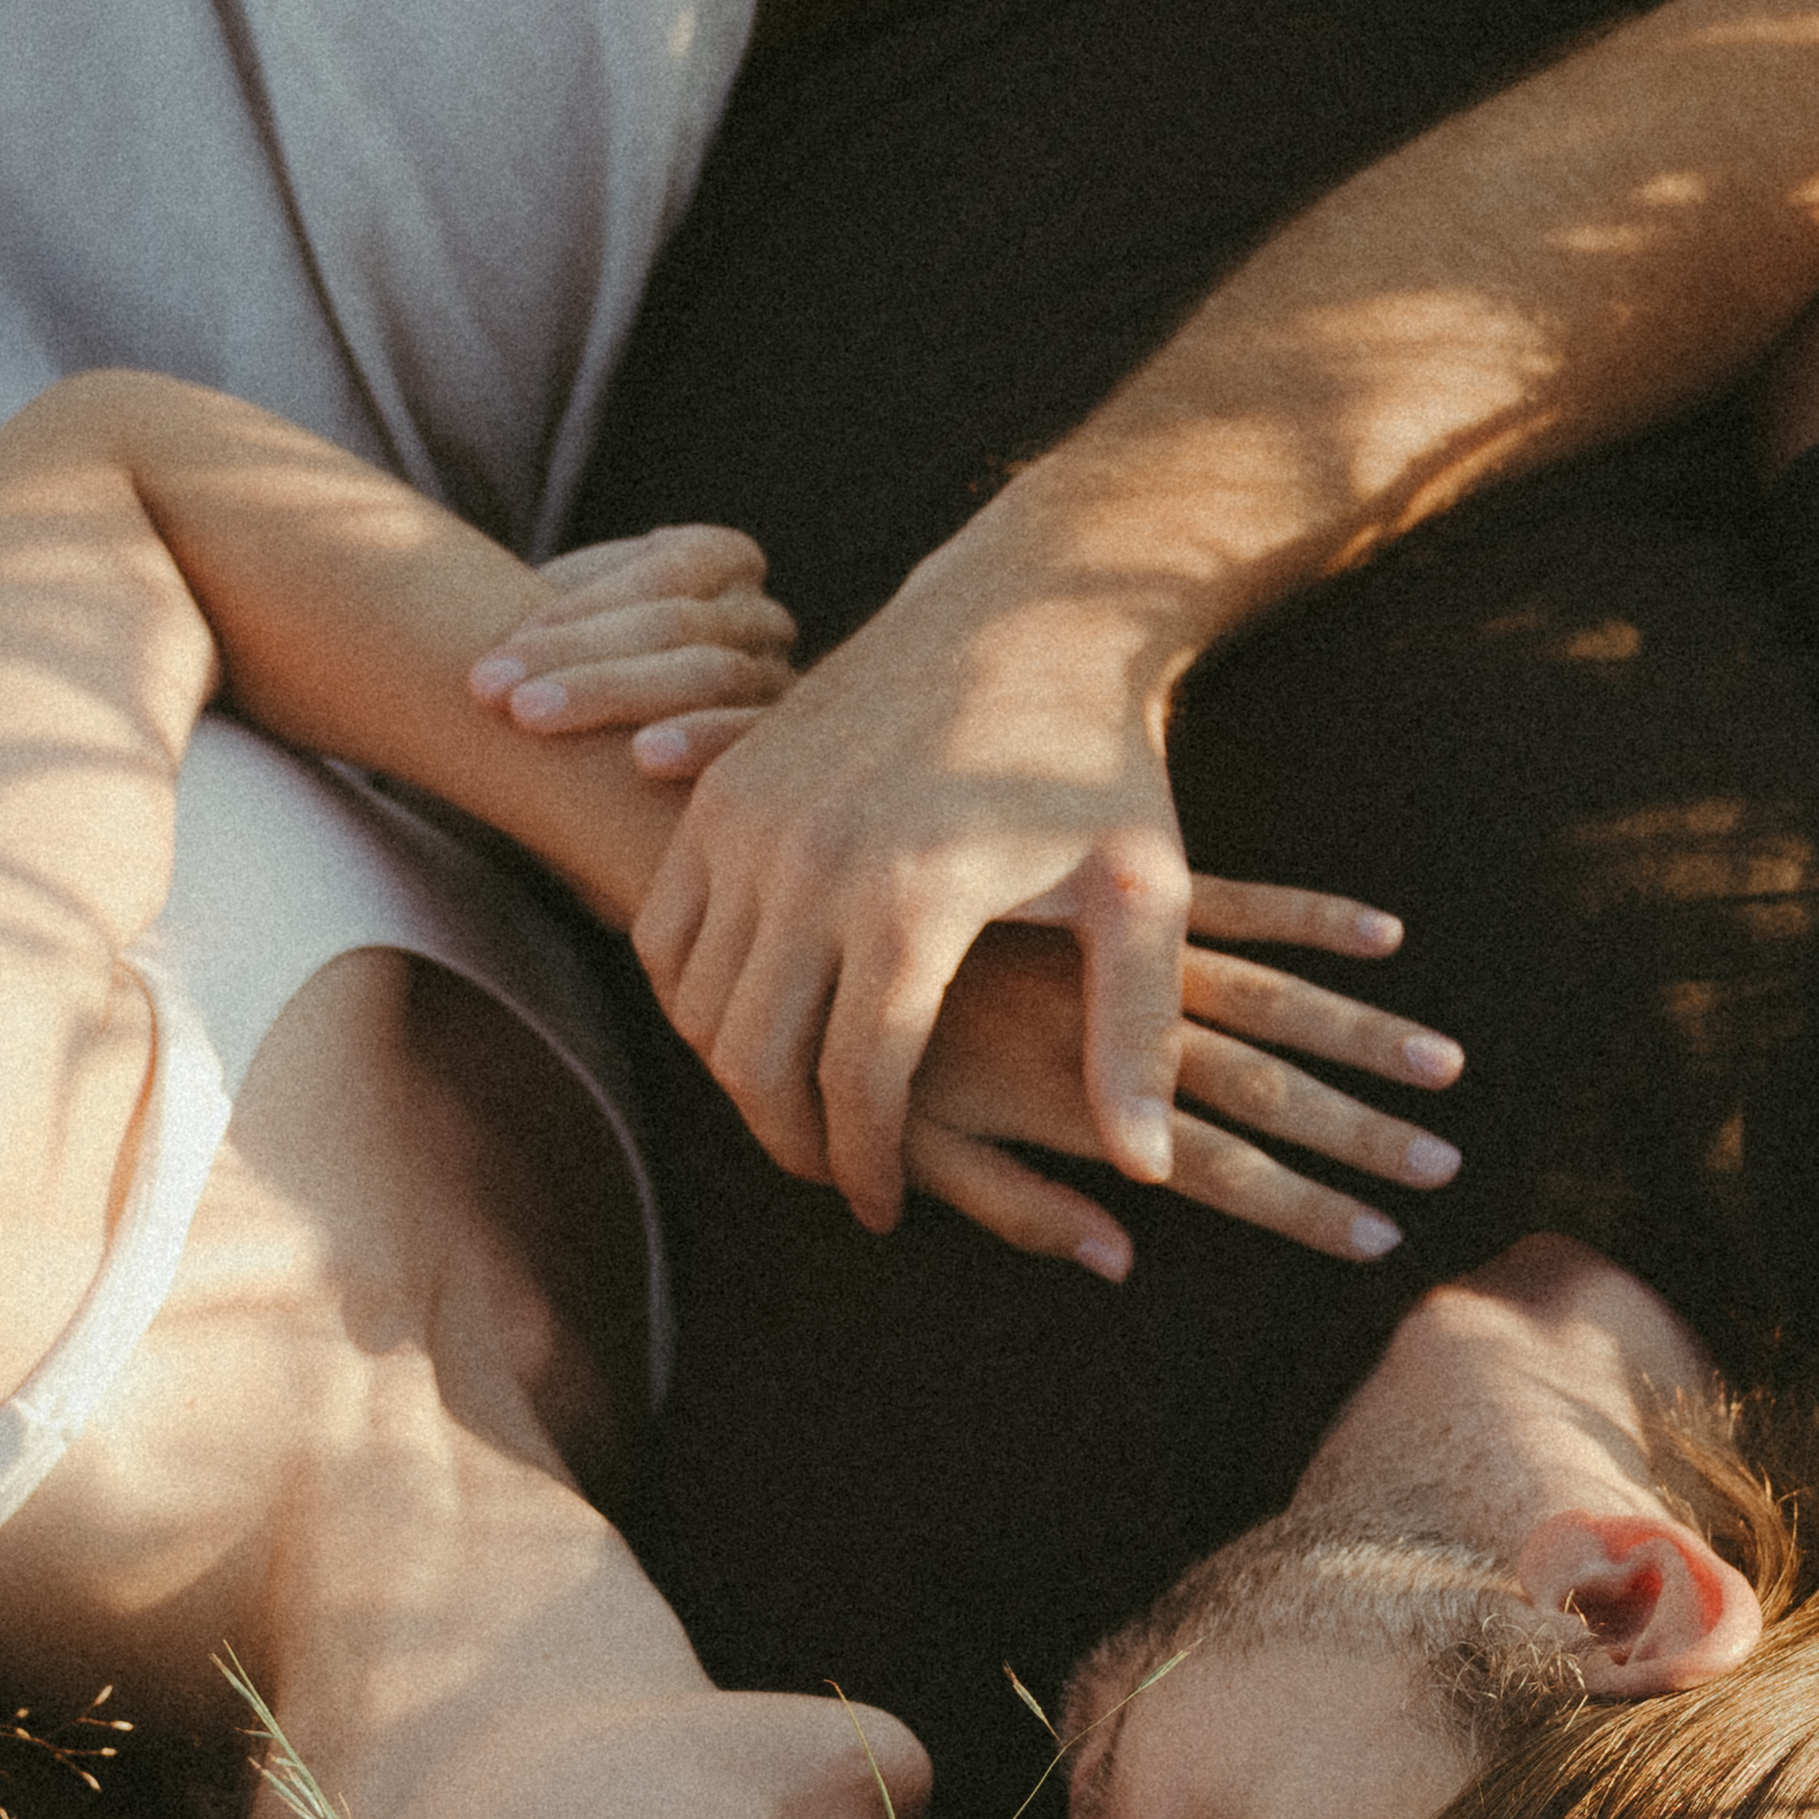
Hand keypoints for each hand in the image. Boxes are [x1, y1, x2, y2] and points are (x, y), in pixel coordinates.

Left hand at [460, 520, 791, 747]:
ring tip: (538, 722)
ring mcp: (783, 683)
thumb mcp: (571, 635)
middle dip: (577, 657)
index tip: (492, 660)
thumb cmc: (588, 689)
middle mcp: (762, 617)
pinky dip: (700, 742)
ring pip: (712, 675)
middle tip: (493, 696)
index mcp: (720, 562)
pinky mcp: (787, 753)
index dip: (578, 609)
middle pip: (680, 624)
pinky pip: (754, 741)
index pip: (663, 570)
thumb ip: (551, 614)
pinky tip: (643, 761)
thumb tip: (480, 637)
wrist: (642, 785)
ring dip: (618, 694)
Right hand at [622, 560, 1202, 1231]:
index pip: (856, 1083)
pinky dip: (695, 997)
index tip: (886, 1208)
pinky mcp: (721, 788)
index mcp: (912, 895)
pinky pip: (666, 930)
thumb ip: (1138, 1038)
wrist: (1029, 610)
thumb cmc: (1099, 762)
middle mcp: (808, 855)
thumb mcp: (1144, 898)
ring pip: (697, 1002)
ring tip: (803, 1108)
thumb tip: (1152, 1172)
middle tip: (838, 1176)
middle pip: (754, 1056)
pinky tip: (757, 1026)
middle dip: (792, 1139)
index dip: (868, 1165)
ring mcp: (749, 814)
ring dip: (738, 1073)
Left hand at [892, 880, 1465, 1283]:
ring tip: (1444, 1067)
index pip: (1215, 1170)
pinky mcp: (1115, 891)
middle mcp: (1116, 1027)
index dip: (1303, 1208)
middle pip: (1266, 1090)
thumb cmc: (846, 1044)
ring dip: (1362, 1037)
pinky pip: (1238, 903)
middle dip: (1360, 1132)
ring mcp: (1124, 953)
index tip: (1382, 1240)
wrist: (810, 893)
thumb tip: (1123, 1263)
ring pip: (1274, 1001)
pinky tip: (1385, 934)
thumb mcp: (916, 1144)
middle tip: (1449, 1164)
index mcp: (1077, 1099)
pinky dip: (1314, 919)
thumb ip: (1018, 1206)